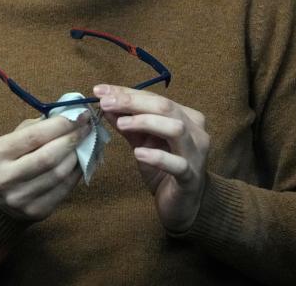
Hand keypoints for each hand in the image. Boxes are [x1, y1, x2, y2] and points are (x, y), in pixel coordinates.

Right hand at [0, 114, 89, 220]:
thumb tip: (71, 115)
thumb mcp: (13, 139)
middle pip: (49, 156)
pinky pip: (64, 188)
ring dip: (78, 155)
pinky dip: (77, 172)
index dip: (62, 124)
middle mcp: (5, 178)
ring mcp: (20, 198)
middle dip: (73, 139)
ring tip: (86, 142)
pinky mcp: (36, 211)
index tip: (81, 114)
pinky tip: (82, 160)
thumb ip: (38, 127)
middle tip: (87, 127)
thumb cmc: (9, 160)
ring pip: (60, 173)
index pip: (35, 136)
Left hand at [94, 84, 209, 232]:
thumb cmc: (163, 169)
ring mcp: (196, 154)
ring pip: (175, 129)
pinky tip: (138, 153)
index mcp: (185, 117)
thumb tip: (105, 103)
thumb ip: (127, 123)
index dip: (126, 92)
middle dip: (133, 103)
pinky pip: (177, 164)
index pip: (154, 98)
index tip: (100, 90)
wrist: (182, 204)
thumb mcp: (142, 142)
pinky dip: (157, 157)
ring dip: (146, 123)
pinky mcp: (191, 177)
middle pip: (165, 107)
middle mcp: (195, 131)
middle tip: (106, 103)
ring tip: (121, 124)